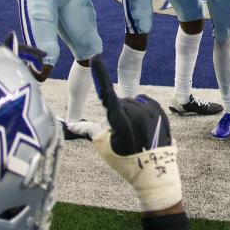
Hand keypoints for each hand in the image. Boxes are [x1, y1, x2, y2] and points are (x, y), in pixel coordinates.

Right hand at [88, 56, 181, 211]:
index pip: (106, 93)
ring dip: (130, 112)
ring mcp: (150, 113)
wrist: (153, 173)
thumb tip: (69, 124)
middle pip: (119, 102)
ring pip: (133, 102)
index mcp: (119, 121)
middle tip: (120, 134)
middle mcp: (136, 114)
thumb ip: (88, 130)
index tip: (95, 57)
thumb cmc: (123, 161)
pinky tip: (142, 123)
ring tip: (133, 133)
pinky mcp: (161, 113)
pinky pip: (146, 102)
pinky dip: (142, 108)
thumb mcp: (103, 146)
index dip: (100, 74)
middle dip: (117, 112)